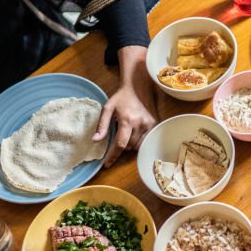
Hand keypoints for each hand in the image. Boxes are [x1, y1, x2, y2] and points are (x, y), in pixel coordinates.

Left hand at [95, 46, 156, 166]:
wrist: (138, 86)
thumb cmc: (121, 97)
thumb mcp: (108, 108)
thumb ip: (102, 125)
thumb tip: (95, 141)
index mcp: (127, 120)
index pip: (120, 144)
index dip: (113, 156)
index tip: (106, 164)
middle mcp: (140, 124)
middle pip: (128, 147)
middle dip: (120, 147)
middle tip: (117, 137)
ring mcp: (149, 125)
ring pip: (137, 145)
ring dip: (129, 145)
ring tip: (126, 133)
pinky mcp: (155, 124)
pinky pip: (145, 140)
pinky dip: (138, 141)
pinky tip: (134, 134)